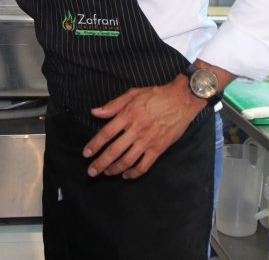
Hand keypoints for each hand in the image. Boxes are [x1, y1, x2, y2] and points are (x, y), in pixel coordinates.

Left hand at [83, 76, 205, 179]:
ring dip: (114, 169)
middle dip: (100, 163)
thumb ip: (113, 105)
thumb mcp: (133, 93)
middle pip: (114, 150)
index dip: (94, 145)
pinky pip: (144, 165)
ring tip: (106, 172)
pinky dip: (133, 173)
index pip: (106, 133)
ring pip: (127, 160)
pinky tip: (125, 175)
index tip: (86, 153)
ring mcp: (148, 141)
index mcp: (128, 115)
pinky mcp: (159, 149)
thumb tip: (95, 112)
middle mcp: (137, 129)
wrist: (182, 100)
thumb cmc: (156, 95)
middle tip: (91, 171)